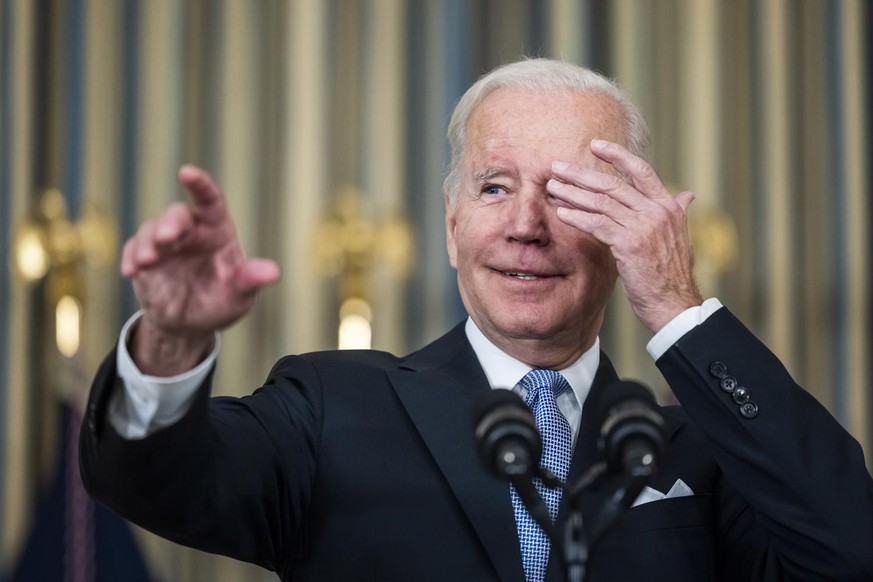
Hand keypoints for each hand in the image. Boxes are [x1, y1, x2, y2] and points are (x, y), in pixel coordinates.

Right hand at [121, 165, 279, 373]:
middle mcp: (189, 231)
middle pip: (177, 215)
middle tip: (166, 238)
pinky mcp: (143, 258)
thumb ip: (250, 281)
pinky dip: (130, 259)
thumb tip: (273, 273)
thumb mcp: (240, 296)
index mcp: (216, 230)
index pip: (210, 200)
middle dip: (169, 224)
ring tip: (147, 262)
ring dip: (146, 244)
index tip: (186, 172)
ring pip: (150, 230)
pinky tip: (130, 272)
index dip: (199, 184)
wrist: (190, 325)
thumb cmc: (221, 302)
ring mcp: (163, 244)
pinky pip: (132, 251)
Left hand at [547, 139, 701, 332]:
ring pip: (602, 202)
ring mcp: (644, 227)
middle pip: (613, 183)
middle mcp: (657, 211)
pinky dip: (577, 217)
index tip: (595, 145)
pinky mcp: (630, 244)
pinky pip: (598, 224)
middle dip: (582, 173)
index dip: (617, 155)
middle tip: (557, 166)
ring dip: (573, 194)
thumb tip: (686, 195)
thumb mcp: (679, 237)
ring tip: (552, 188)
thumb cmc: (671, 274)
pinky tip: (561, 213)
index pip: (641, 170)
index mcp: (668, 206)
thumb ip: (678, 212)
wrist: (674, 304)